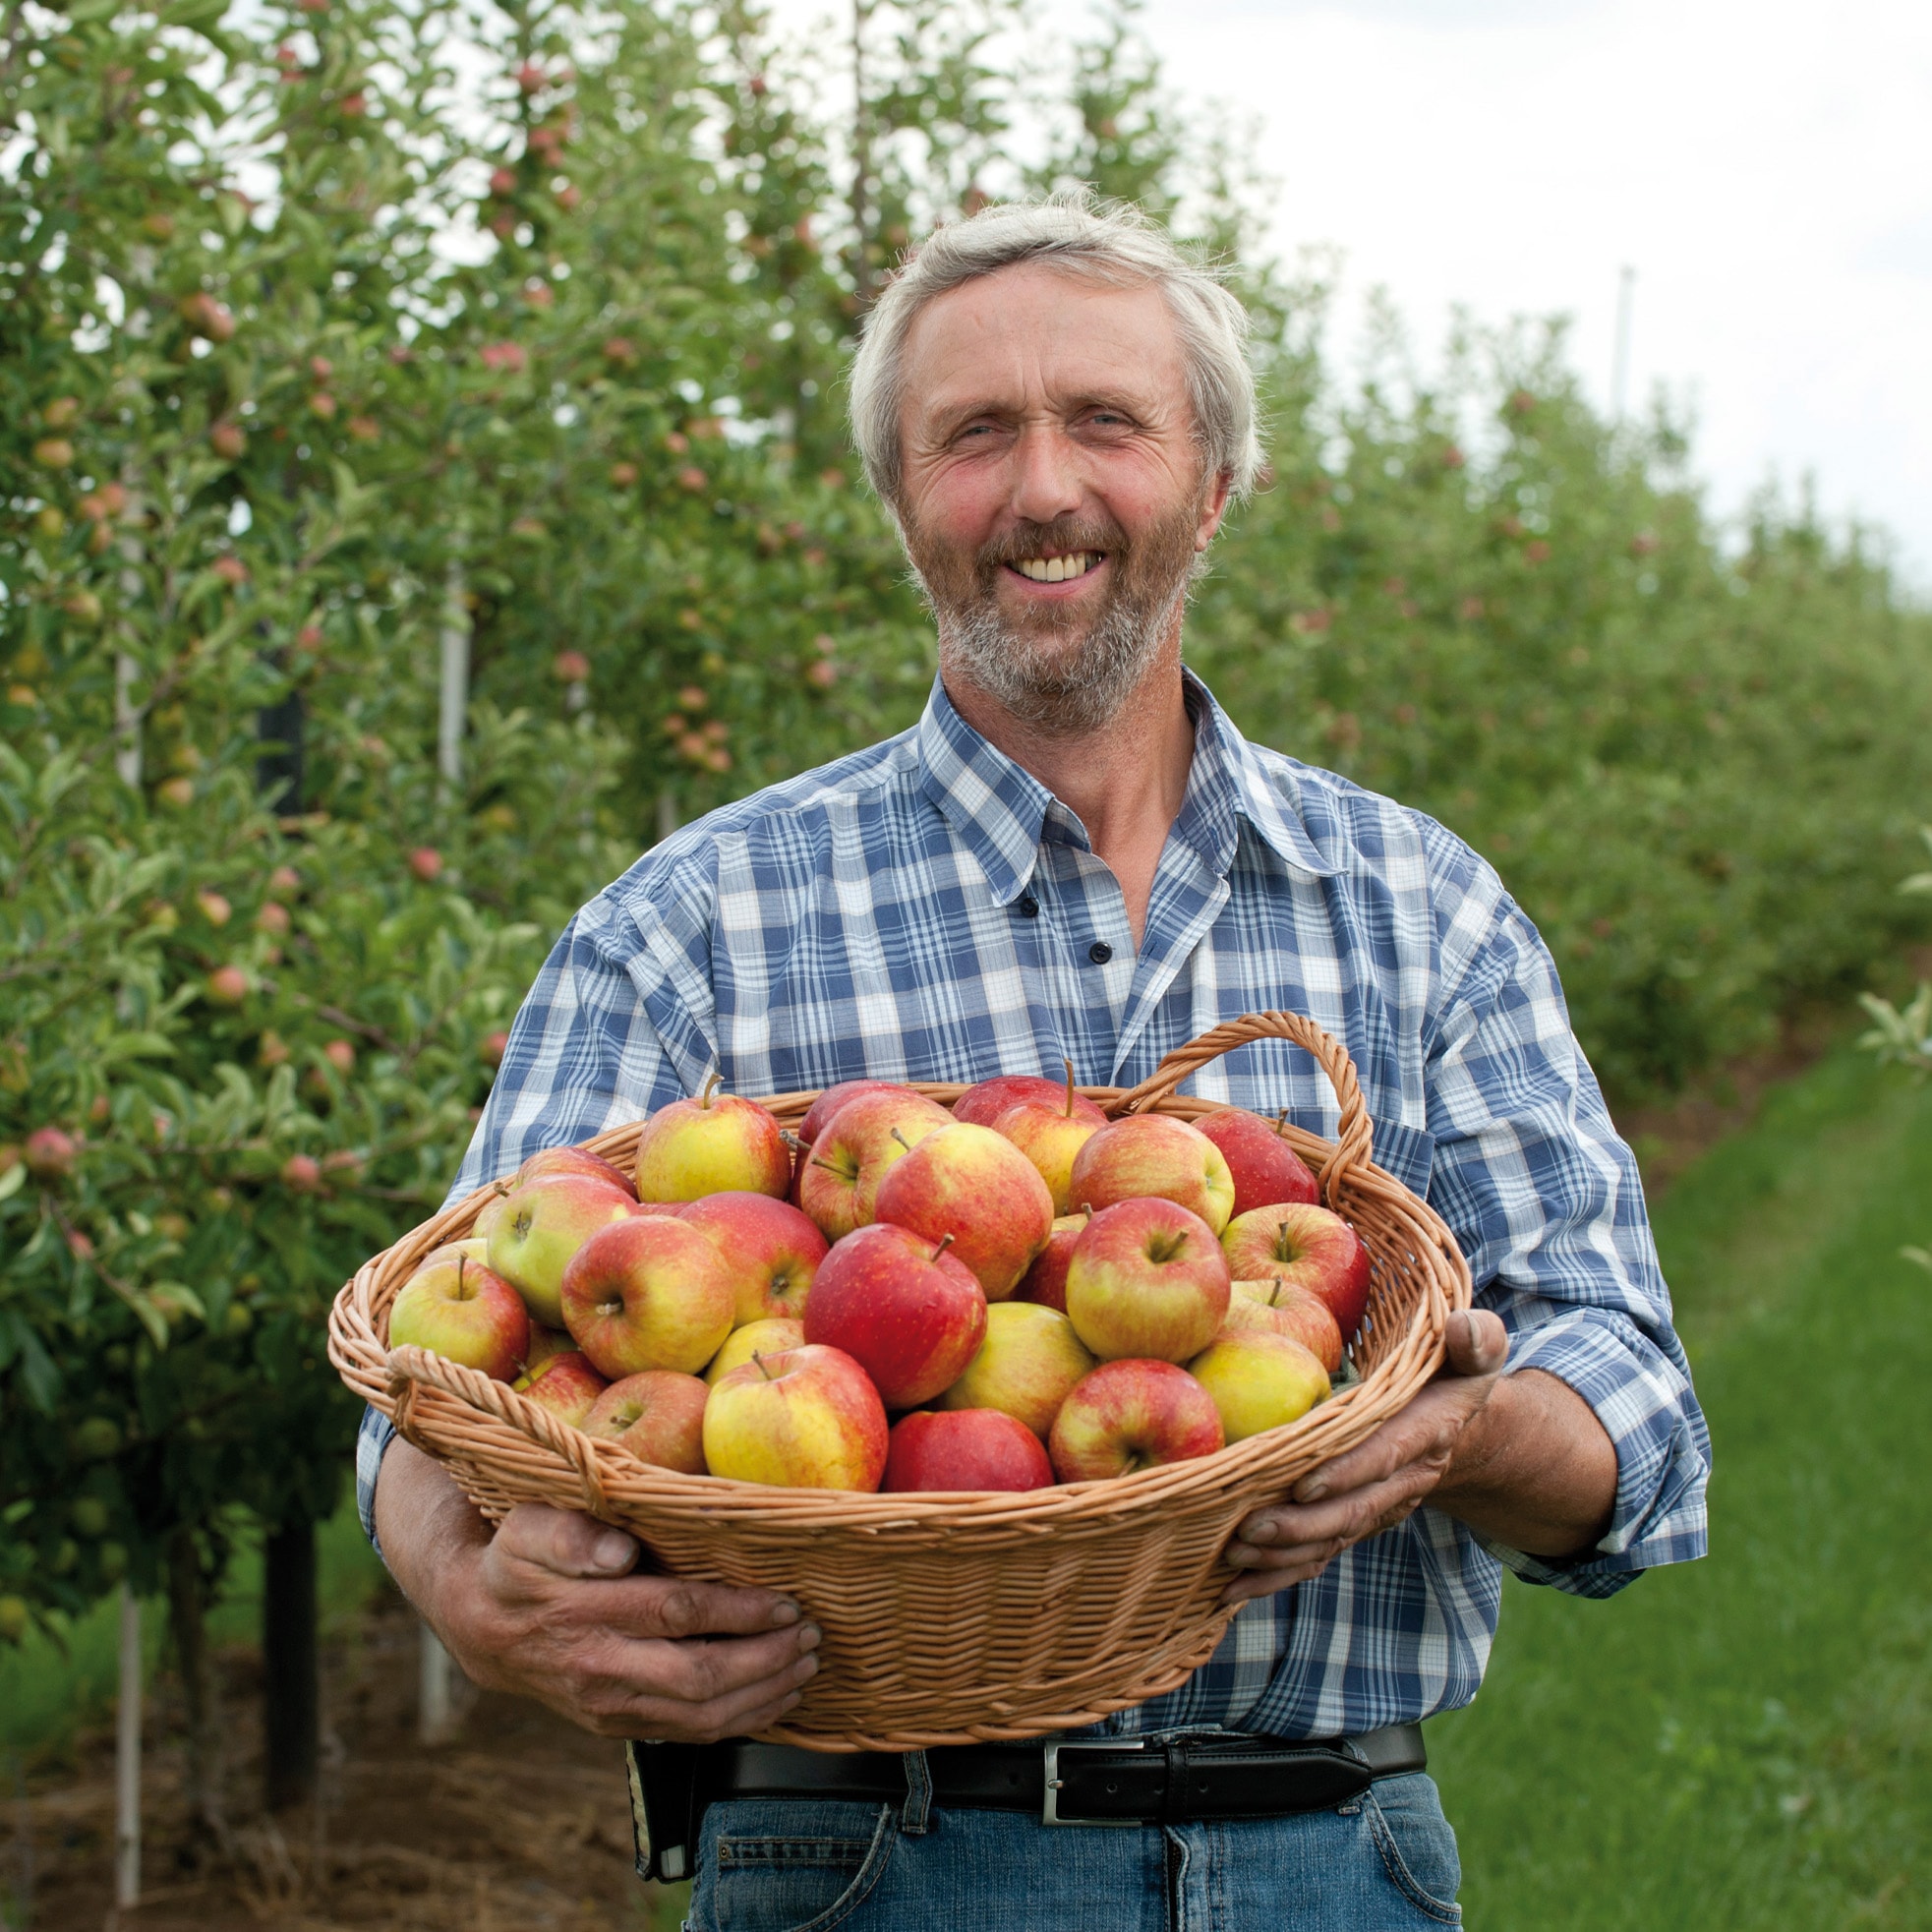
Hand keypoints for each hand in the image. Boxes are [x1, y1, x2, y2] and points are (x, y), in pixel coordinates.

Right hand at [431, 1502, 821, 1741]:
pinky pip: (688, 1733)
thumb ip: (571, 1535)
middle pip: (699, 1677)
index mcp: (585, 1615)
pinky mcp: (619, 1726)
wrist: (482, 1625)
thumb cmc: (518, 1562)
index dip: (739, 1612)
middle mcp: (601, 1669)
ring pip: (700, 1717)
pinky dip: (740, 1720)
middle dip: (765, 1661)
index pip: (678, 1614)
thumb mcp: (529, 1530)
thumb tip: (619, 1551)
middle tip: (811, 1637)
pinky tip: (775, 1698)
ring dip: (763, 1695)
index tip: (787, 1602)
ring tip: (805, 1666)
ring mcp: (610, 1706)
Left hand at [1221, 1308, 1509, 1604]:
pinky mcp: (1356, 1518)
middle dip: (1301, 1525)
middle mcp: (1404, 1479)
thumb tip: (1465, 1327)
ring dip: (1283, 1554)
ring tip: (1234, 1556)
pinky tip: (1235, 1588)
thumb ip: (1478, 1338)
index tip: (1304, 1484)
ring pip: (1332, 1538)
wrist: (1459, 1423)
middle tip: (1248, 1529)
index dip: (1348, 1472)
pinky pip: (1319, 1553)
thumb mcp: (1476, 1349)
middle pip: (1352, 1509)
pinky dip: (1279, 1573)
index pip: (1386, 1455)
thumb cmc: (1454, 1371)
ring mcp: (1379, 1505)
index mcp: (1427, 1433)